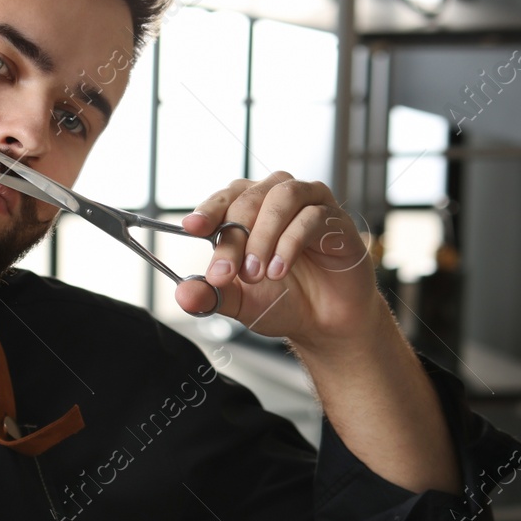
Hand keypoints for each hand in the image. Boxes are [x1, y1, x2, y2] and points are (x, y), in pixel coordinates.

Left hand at [178, 173, 383, 349]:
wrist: (323, 323)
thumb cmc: (283, 300)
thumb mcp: (238, 301)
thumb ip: (211, 295)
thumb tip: (183, 294)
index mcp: (250, 210)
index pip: (225, 198)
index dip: (208, 210)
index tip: (192, 227)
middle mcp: (278, 198)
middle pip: (249, 199)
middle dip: (233, 238)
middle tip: (225, 274)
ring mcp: (310, 204)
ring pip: (281, 198)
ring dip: (263, 236)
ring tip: (255, 273)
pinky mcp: (336, 220)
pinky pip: (310, 218)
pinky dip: (289, 243)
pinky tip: (279, 269)